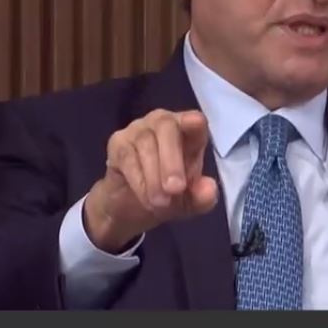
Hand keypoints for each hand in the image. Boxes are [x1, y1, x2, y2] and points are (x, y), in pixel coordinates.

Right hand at [82, 109, 216, 251]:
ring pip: (145, 142)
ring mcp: (138, 130)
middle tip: (175, 189)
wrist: (130, 206)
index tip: (195, 124)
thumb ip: (203, 197)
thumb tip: (210, 189)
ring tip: (161, 203)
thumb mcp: (190, 202)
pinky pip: (127, 156)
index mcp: (188, 133)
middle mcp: (163, 123)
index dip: (194, 122)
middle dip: (172, 159)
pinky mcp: (118, 143)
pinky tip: (145, 197)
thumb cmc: (169, 194)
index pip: (194, 121)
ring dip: (154, 176)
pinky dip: (138, 179)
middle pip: (167, 127)